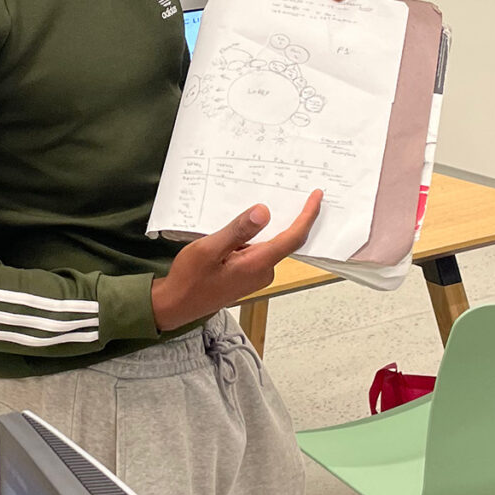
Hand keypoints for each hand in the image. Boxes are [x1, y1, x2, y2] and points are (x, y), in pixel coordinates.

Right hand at [151, 195, 322, 333]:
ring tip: (247, 209)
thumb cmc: (190, 280)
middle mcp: (263, 271)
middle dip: (284, 215)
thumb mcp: (208, 249)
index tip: (317, 196)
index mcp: (257, 264)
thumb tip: (264, 212)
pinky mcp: (248, 275)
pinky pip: (257, 250)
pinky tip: (235, 230)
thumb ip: (238, 230)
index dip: (308, 216)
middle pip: (283, 238)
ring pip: (267, 244)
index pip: (293, 238)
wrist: (177, 305)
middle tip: (280, 189)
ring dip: (262, 228)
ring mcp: (256, 275)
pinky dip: (251, 237)